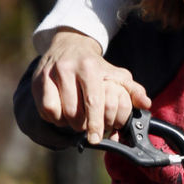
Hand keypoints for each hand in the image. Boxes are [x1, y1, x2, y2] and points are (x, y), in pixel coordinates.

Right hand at [33, 29, 150, 143]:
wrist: (69, 45)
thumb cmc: (96, 66)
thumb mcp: (116, 74)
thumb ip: (132, 89)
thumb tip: (146, 103)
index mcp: (89, 67)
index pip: (93, 101)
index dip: (96, 123)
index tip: (96, 138)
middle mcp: (67, 68)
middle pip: (74, 111)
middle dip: (82, 125)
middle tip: (87, 126)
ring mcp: (49, 73)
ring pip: (58, 112)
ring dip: (67, 123)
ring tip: (75, 119)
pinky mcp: (37, 81)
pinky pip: (45, 109)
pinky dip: (54, 118)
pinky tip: (62, 113)